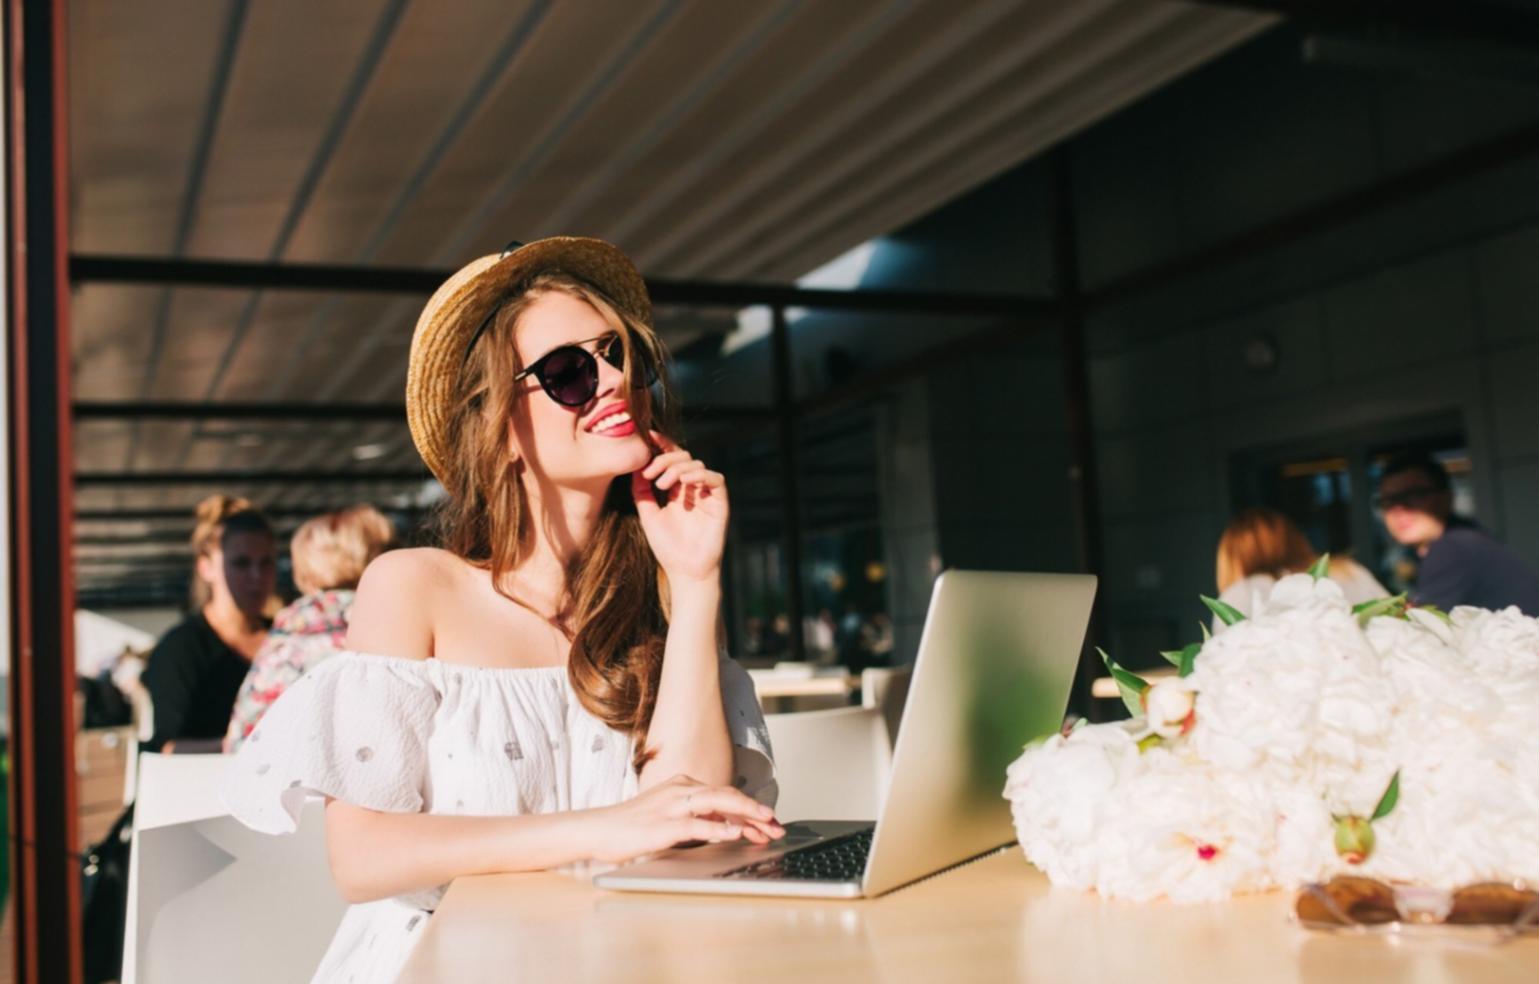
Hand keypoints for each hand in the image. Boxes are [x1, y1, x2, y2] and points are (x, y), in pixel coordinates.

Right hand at [586, 774, 782, 864]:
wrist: (597, 830)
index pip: (726, 793)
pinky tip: (733, 833)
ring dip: (745, 813)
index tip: (771, 821)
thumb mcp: (671, 817)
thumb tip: (728, 825)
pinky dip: (717, 828)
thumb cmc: (632, 826)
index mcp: (683, 785)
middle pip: (727, 795)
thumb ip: (697, 817)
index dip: (751, 807)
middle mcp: (680, 789)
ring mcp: (671, 805)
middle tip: (778, 825)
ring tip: (766, 823)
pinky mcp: (662, 825)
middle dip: (756, 810)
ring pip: (716, 804)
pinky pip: (695, 824)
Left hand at [632, 436, 728, 585]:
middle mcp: (693, 488)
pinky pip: (715, 479)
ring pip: (697, 464)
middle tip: (649, 472)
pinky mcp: (720, 503)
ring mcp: (707, 494)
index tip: (647, 436)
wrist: (685, 571)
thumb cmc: (667, 547)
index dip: (662, 445)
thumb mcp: (648, 514)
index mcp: (676, 489)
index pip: (671, 459)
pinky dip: (700, 475)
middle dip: (665, 459)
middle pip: (683, 457)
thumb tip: (635, 467)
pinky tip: (683, 483)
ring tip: (662, 484)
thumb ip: (642, 492)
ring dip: (678, 468)